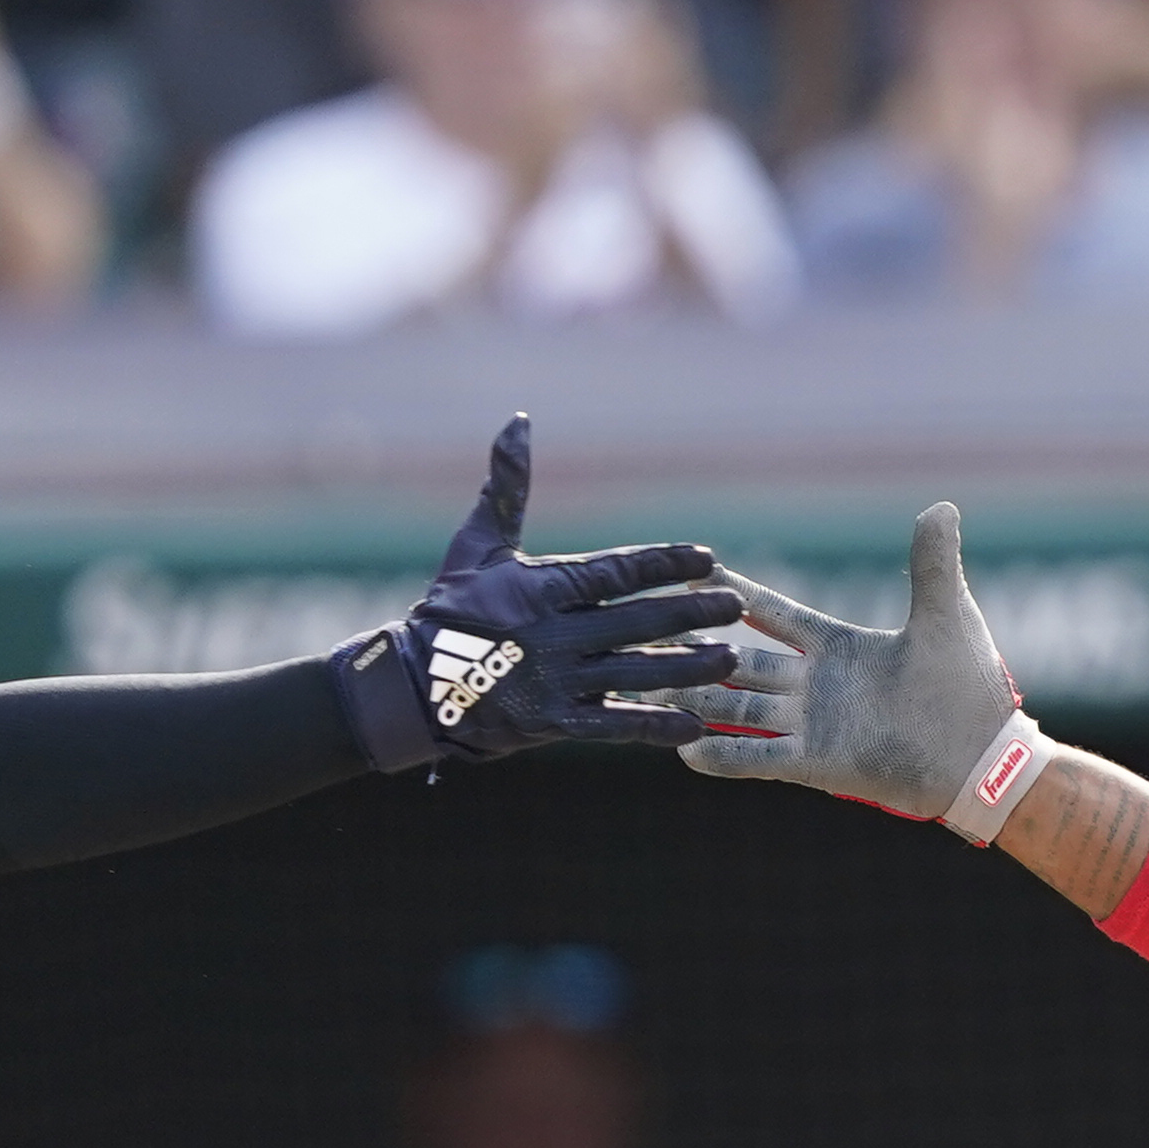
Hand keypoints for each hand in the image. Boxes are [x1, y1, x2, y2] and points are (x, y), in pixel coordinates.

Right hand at [327, 416, 744, 770]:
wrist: (412, 686)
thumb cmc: (450, 610)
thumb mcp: (477, 544)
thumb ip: (506, 488)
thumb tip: (518, 421)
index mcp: (545, 588)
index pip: (617, 571)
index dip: (665, 563)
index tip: (707, 558)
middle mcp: (557, 634)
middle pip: (639, 621)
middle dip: (692, 612)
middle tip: (736, 605)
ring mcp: (557, 681)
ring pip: (637, 672)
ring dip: (689, 665)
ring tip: (731, 658)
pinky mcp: (553, 722)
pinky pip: (614, 723)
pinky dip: (655, 726)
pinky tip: (694, 724)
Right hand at [670, 503, 1024, 822]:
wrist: (985, 758)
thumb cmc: (970, 687)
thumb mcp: (947, 617)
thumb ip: (931, 564)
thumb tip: (941, 505)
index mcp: (840, 646)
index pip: (772, 614)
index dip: (733, 595)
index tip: (689, 575)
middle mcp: (817, 684)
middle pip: (740, 662)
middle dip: (695, 650)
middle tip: (643, 636)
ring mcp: (813, 725)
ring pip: (738, 707)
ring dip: (694, 697)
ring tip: (646, 689)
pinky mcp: (817, 764)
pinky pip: (758, 757)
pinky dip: (722, 753)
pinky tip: (681, 747)